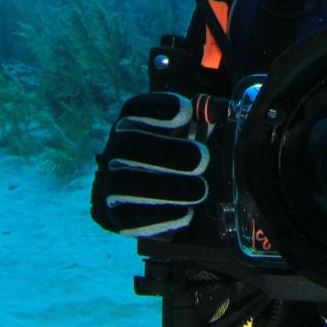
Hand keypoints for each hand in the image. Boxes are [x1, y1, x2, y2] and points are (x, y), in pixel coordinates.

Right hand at [91, 92, 209, 237]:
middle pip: (129, 145)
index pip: (136, 108)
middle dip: (168, 152)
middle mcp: (114, 151)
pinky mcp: (113, 217)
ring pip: (125, 183)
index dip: (159, 108)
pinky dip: (160, 217)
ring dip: (167, 187)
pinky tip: (185, 213)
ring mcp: (108, 184)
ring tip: (199, 190)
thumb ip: (205, 119)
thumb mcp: (188, 134)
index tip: (187, 112)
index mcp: (132, 124)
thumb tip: (218, 110)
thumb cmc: (175, 158)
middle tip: (202, 160)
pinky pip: (129, 219)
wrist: (148, 200)